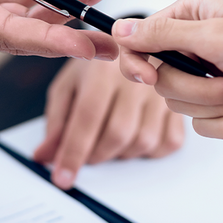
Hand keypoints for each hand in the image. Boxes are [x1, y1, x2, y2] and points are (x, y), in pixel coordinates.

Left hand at [33, 57, 184, 189]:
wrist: (131, 45)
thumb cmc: (97, 66)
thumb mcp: (68, 86)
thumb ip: (56, 122)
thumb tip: (45, 156)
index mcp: (103, 69)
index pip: (87, 118)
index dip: (73, 152)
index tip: (62, 177)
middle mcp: (135, 78)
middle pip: (118, 134)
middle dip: (96, 155)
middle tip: (85, 154)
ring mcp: (161, 92)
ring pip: (143, 142)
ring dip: (121, 154)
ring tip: (108, 141)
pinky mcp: (178, 105)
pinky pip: (169, 143)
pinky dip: (149, 151)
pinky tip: (134, 139)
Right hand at [111, 0, 222, 138]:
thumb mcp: (215, 37)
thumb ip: (161, 36)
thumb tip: (119, 29)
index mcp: (194, 15)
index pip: (143, 39)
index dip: (138, 61)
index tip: (147, 77)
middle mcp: (198, 43)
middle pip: (163, 78)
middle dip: (200, 89)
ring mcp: (210, 74)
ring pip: (182, 103)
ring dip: (219, 105)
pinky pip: (202, 123)